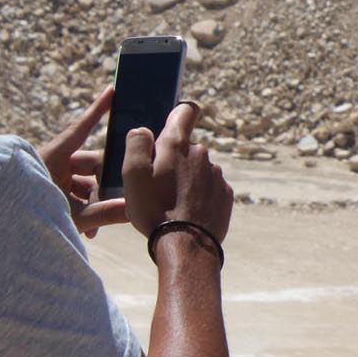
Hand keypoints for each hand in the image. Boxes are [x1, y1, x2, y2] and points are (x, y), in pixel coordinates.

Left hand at [37, 86, 124, 237]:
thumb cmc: (29, 218)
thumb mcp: (72, 217)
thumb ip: (105, 212)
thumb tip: (135, 209)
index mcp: (53, 157)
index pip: (81, 129)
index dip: (98, 110)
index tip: (111, 90)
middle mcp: (51, 163)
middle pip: (89, 165)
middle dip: (104, 186)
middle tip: (120, 201)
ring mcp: (47, 177)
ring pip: (82, 183)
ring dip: (93, 202)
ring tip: (100, 226)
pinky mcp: (44, 190)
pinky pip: (70, 194)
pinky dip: (81, 208)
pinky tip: (90, 230)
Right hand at [122, 101, 233, 247]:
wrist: (186, 246)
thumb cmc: (153, 210)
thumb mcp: (132, 176)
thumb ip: (136, 145)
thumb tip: (144, 131)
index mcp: (177, 145)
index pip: (186, 110)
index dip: (178, 114)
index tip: (170, 126)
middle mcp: (202, 154)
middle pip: (186, 147)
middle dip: (173, 159)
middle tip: (156, 183)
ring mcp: (217, 174)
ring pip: (197, 169)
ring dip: (185, 179)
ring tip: (169, 203)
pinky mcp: (225, 194)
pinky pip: (209, 188)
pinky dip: (198, 195)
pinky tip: (186, 212)